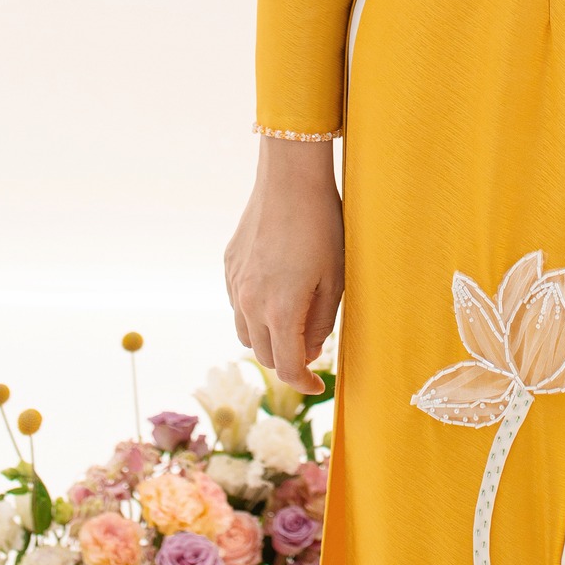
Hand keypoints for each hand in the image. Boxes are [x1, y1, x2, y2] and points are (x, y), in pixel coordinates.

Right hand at [224, 137, 343, 392]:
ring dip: (268, 338)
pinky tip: (275, 292)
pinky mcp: (229, 264)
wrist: (290, 179)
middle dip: (288, 361)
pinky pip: (238, 302)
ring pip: (245, 332)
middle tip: (311, 351)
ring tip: (292, 323)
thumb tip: (309, 352)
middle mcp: (250, 303)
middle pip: (264, 355)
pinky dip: (254, 311)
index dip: (305, 383)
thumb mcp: (334, 280)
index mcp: (279, 311)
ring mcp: (235, 283)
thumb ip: (321, 323)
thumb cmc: (322, 227)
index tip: (318, 385)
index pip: (287, 367)